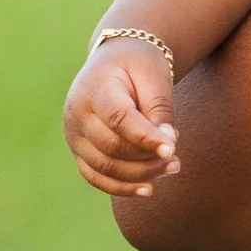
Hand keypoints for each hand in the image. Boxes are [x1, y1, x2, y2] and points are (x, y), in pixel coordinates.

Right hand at [63, 38, 180, 197]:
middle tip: (177, 160)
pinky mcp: (78, 151)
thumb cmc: (137, 65)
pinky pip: (96, 177)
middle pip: (111, 147)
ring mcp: (74, 135)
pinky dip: (121, 187)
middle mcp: (77, 114)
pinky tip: (148, 188)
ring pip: (104, 167)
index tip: (172, 149)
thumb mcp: (154, 74)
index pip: (118, 119)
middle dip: (147, 159)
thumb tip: (168, 143)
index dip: (145, 137)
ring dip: (139, 175)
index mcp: (94, 89)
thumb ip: (160, 107)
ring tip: (171, 168)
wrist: (113, 61)